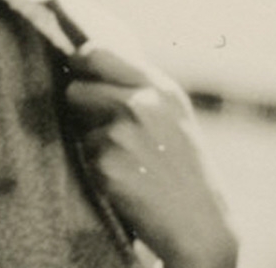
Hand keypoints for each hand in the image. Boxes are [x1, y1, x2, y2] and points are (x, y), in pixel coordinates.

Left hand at [66, 44, 238, 267]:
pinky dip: (95, 167)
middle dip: (79, 105)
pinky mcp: (106, 163)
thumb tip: (90, 60)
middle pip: (76, 87)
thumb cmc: (183, 168)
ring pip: (75, 122)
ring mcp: (122, 132)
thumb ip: (141, 87)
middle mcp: (142, 104)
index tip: (76, 72)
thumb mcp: (173, 115)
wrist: (200, 223)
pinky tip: (123, 180)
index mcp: (161, 88)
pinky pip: (81, 155)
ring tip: (122, 158)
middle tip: (99, 126)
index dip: (80, 62)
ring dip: (89, 138)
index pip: (99, 52)